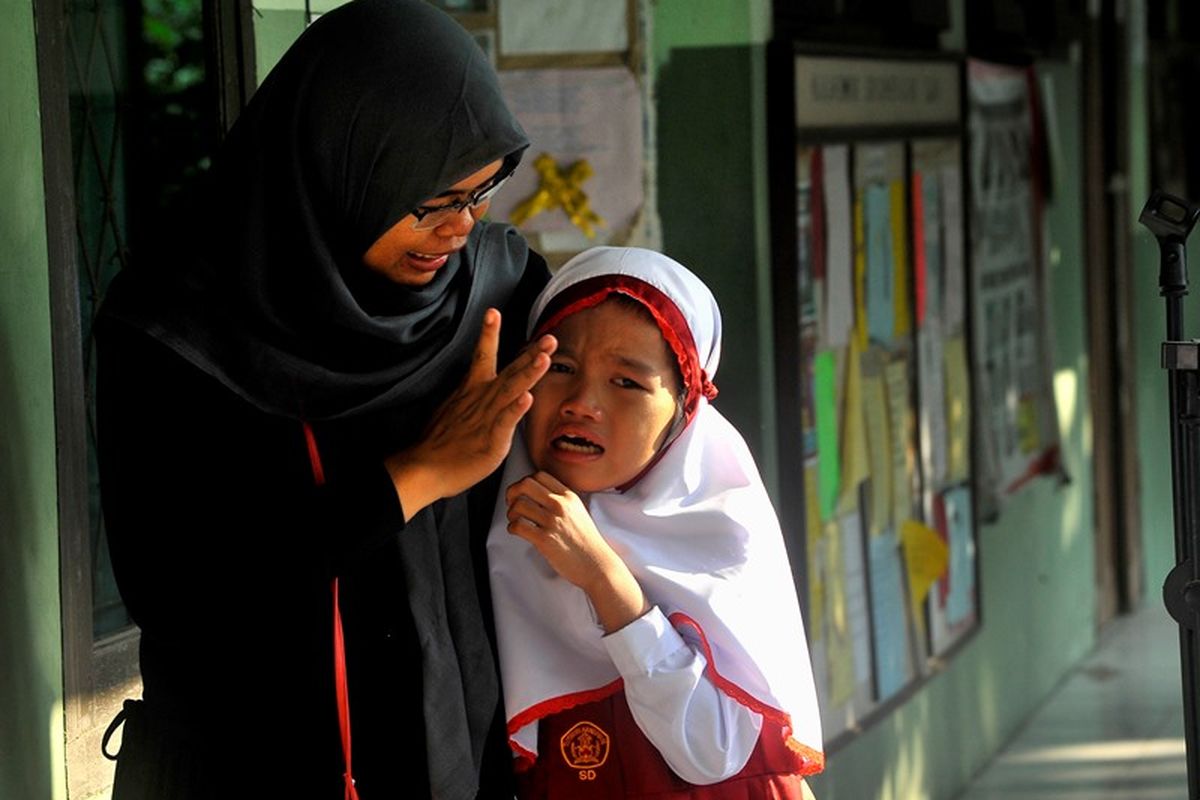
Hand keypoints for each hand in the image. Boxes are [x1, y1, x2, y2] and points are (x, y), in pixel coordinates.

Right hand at [385, 308, 554, 520]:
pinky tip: (527, 398)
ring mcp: (486, 417)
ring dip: (529, 373)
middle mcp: (481, 398)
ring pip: (511, 390)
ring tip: (544, 358)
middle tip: (549, 338)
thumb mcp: (452, 408)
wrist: (424, 467)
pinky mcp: (491, 439)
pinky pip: (505, 421)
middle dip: (531, 353)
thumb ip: (470, 396)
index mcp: (471, 389)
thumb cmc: (439, 442)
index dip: (488, 333)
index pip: (483, 355)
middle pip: (510, 370)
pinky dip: (516, 409)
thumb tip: (474, 388)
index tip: (493, 312)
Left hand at [506, 471, 647, 631]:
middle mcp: (560, 505)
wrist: (596, 564)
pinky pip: (518, 526)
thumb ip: (562, 501)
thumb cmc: (587, 542)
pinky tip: (517, 532)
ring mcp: (553, 522)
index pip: (540, 475)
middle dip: (512, 492)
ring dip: (511, 512)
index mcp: (569, 496)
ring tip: (515, 520)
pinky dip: (512, 528)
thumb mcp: (579, 512)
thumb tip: (539, 496)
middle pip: (526, 484)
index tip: (521, 493)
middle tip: (511, 503)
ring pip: (518, 505)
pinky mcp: (545, 539)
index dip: (525, 482)